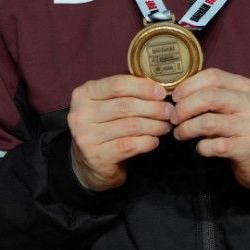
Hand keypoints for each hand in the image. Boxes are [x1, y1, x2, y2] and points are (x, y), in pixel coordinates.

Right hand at [67, 75, 172, 191]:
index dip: (143, 87)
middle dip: (153, 108)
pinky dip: (147, 142)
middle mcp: (80, 114)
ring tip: (165, 126)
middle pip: (126, 106)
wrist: (89, 164)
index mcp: (83, 94)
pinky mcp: (97, 157)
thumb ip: (125, 93)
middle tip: (169, 112)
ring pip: (130, 126)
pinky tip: (154, 141)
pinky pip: (129, 145)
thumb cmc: (104, 128)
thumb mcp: (106, 104)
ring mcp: (86, 137)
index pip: (117, 85)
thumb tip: (157, 87)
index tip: (161, 93)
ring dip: (154, 125)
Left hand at [169, 68, 249, 191]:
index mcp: (247, 87)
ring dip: (187, 129)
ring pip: (208, 122)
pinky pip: (214, 146)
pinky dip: (201, 147)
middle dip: (184, 107)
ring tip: (180, 134)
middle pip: (209, 97)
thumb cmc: (246, 128)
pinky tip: (200, 148)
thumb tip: (180, 94)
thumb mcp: (236, 105)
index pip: (213, 76)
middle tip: (174, 118)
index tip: (175, 97)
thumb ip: (215, 95)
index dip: (188, 85)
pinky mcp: (248, 148)